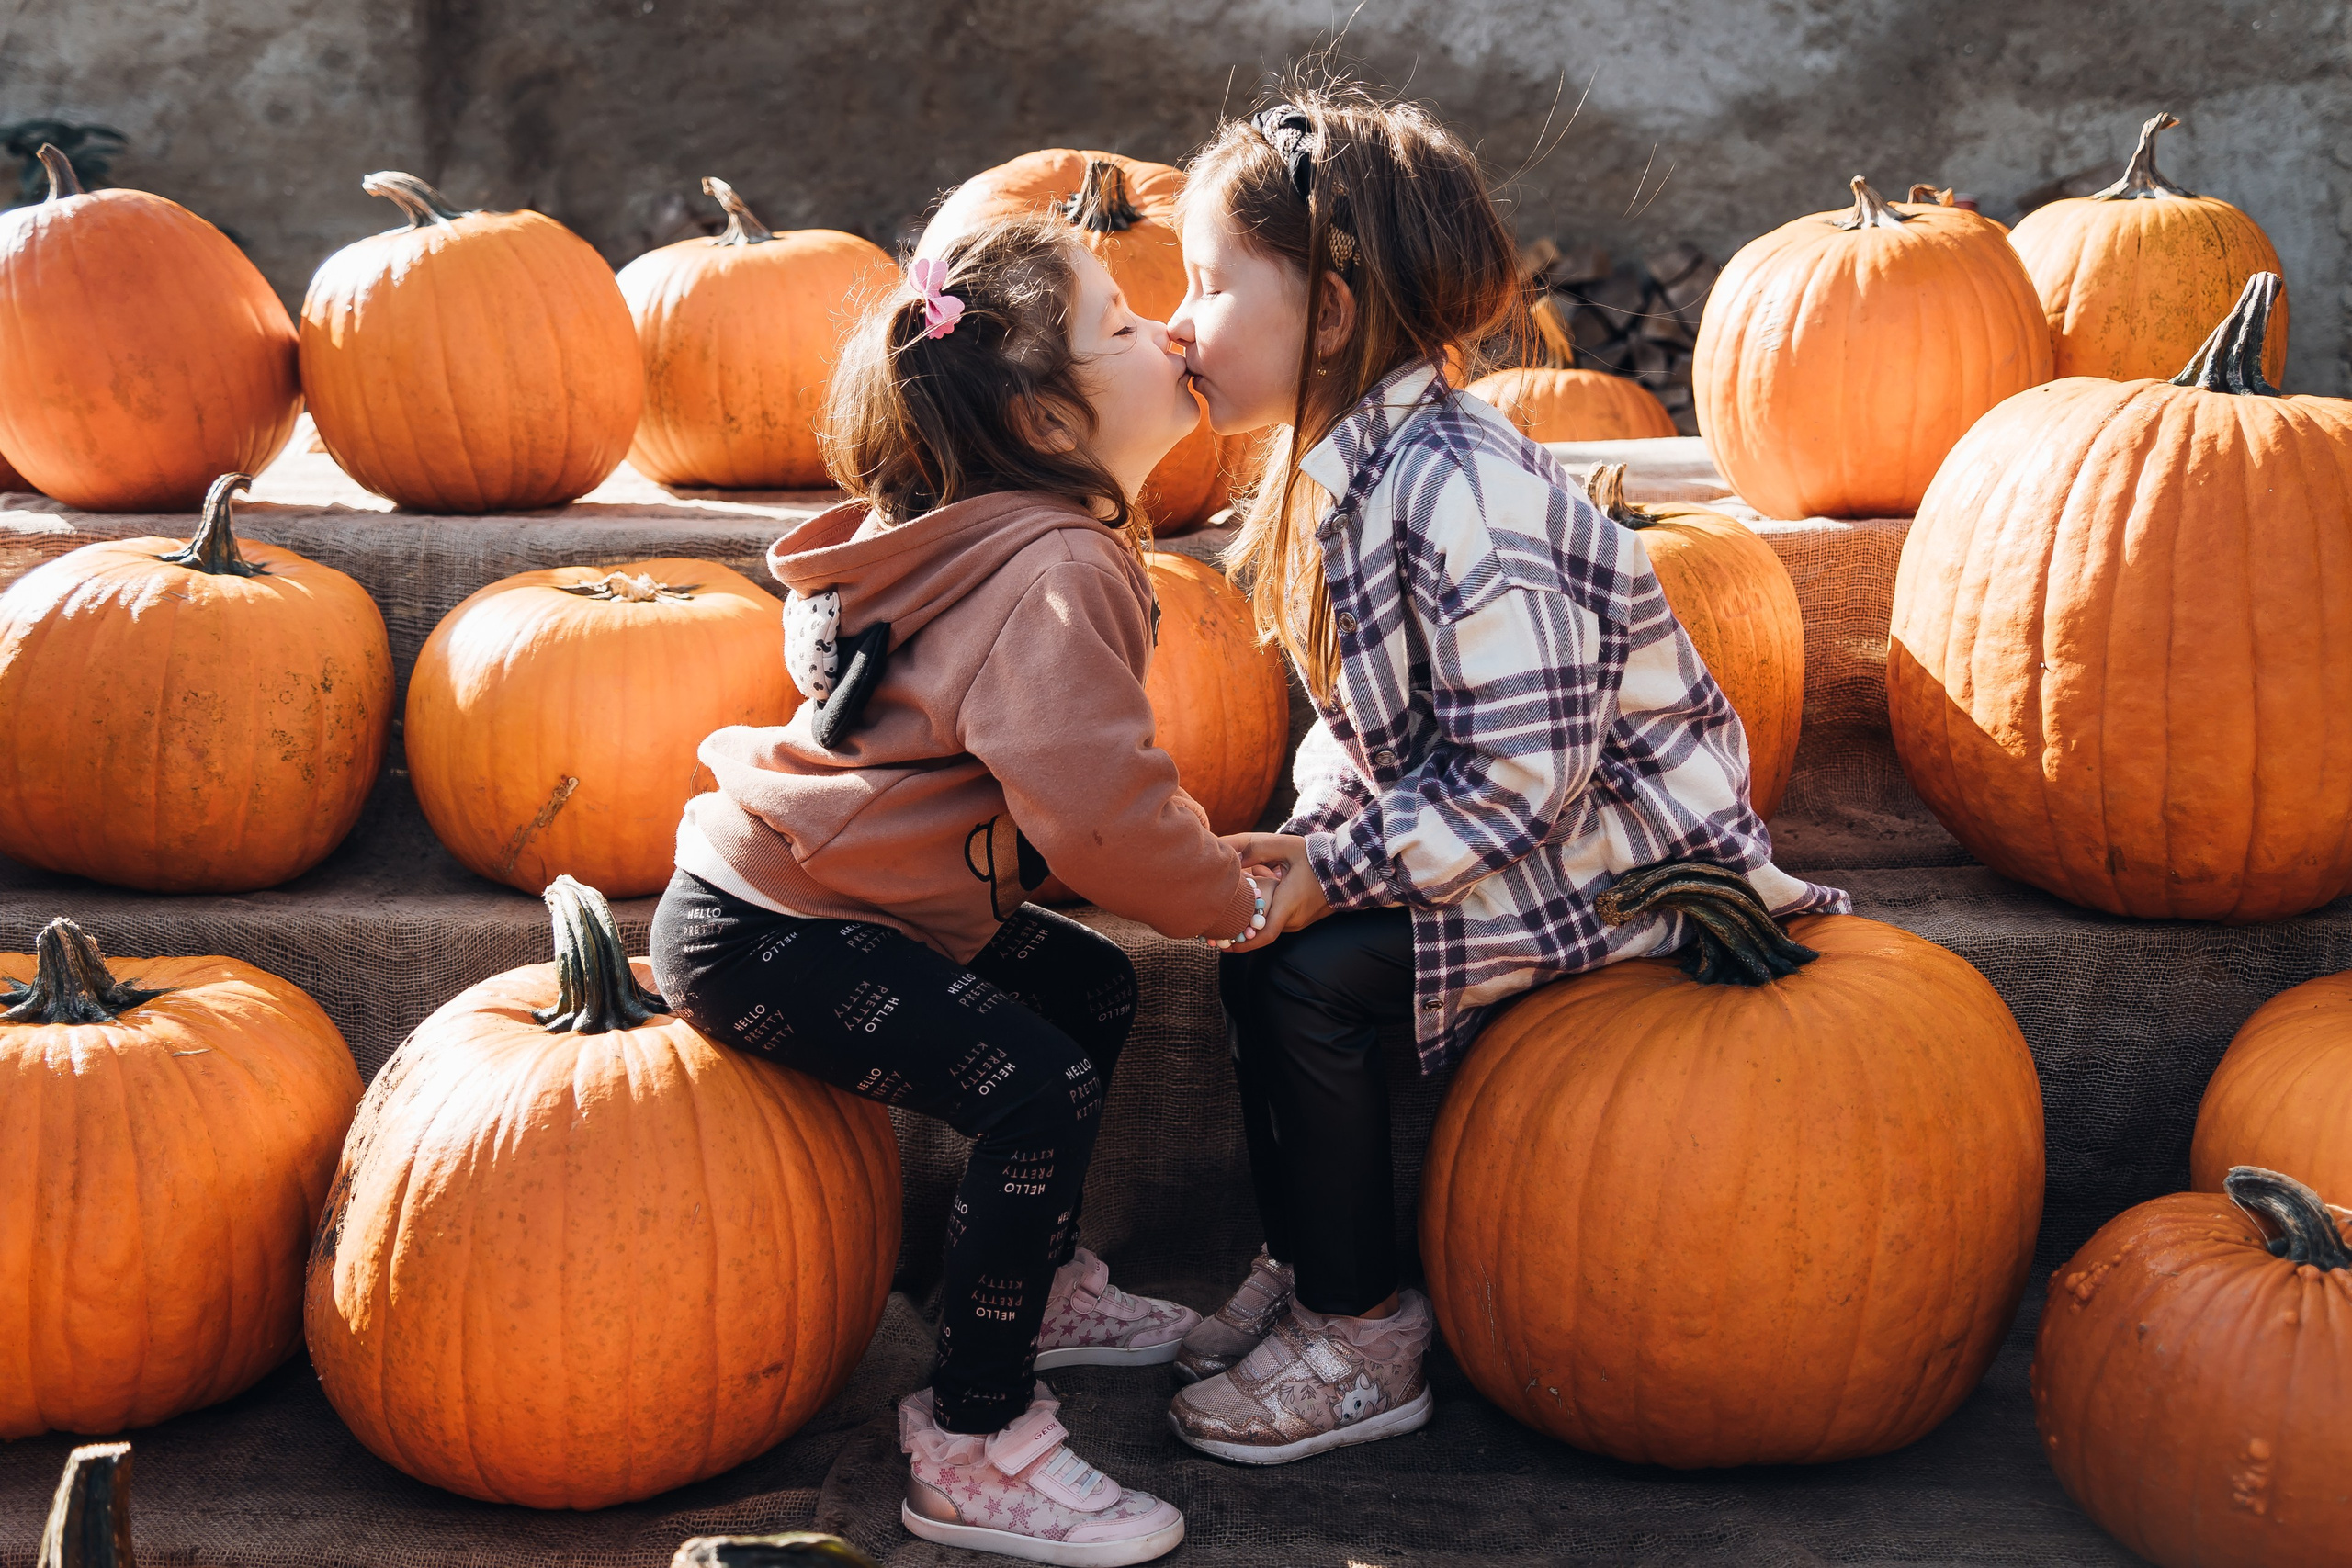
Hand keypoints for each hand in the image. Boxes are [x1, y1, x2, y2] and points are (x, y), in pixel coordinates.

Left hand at [1213, 834, 1332, 953]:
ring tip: (1233, 906)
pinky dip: (1264, 913)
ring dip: (1252, 917)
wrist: (1351, 868)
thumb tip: (1230, 851)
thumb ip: (1257, 848)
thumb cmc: (1318, 856)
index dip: (1242, 944)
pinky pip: (1279, 920)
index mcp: (1289, 905)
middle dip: (1240, 928)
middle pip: (1260, 930)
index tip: (1223, 945)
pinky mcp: (1303, 918)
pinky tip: (1256, 897)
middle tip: (1217, 924)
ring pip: (1269, 924)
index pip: (1263, 935)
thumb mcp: (1287, 847)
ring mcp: (1300, 921)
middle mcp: (1294, 919)